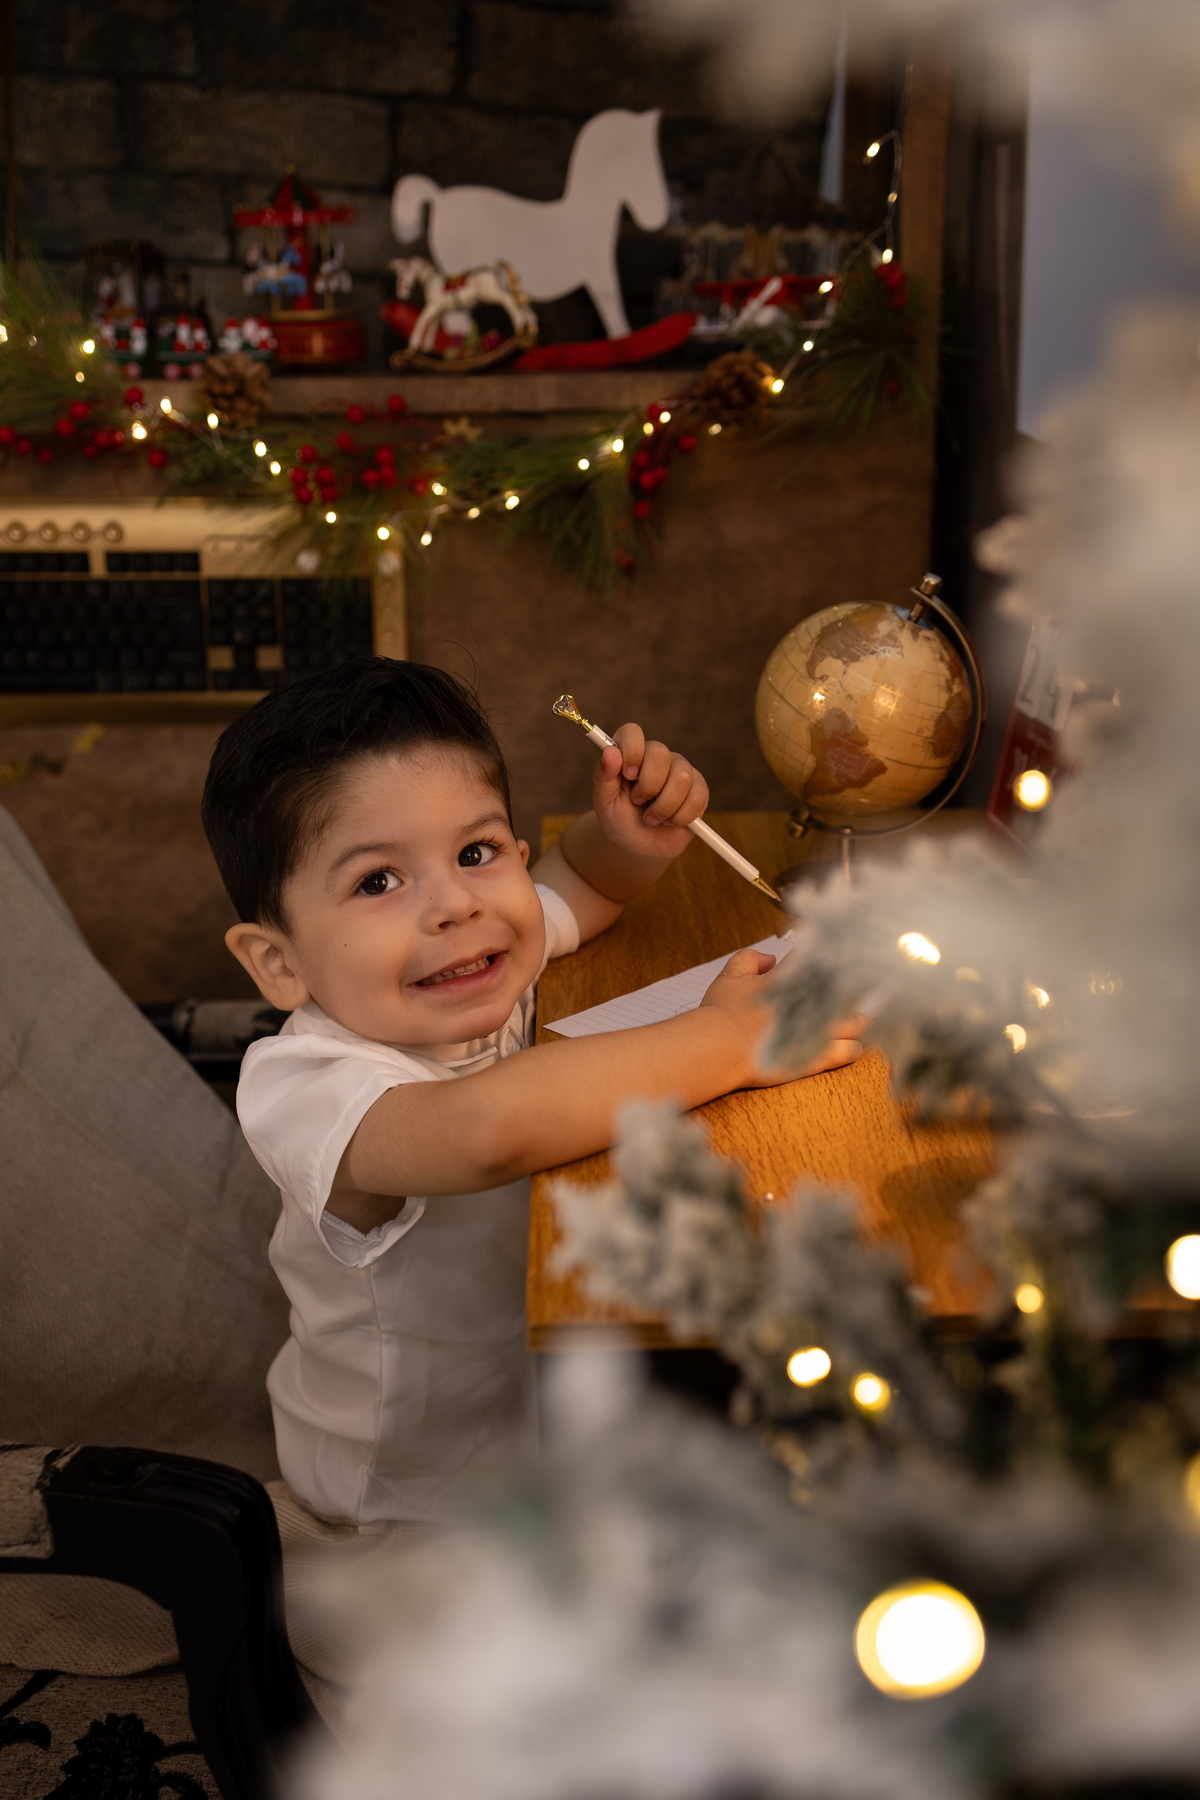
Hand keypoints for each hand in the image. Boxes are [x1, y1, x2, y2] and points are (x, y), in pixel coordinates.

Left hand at [592, 723, 708, 861]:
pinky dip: (681, 817)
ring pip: (682, 778)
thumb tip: (610, 751)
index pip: (632, 732)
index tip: (627, 775)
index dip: (632, 751)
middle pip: (660, 753)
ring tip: (652, 818)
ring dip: (664, 807)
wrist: (640, 846)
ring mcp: (680, 770)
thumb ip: (603, 777)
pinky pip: (697, 797)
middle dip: (648, 786)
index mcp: (630, 754)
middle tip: (638, 802)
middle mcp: (656, 757)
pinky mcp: (699, 789)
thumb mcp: (605, 803)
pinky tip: (670, 821)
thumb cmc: (620, 820)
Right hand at [699, 948, 866, 1088]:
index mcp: (791, 980)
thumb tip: (771, 958)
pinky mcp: (816, 1057)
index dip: (825, 959)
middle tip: (854, 993)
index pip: (818, 962)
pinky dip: (852, 1049)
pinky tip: (852, 1047)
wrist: (720, 1044)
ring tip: (859, 1022)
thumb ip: (749, 959)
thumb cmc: (722, 1012)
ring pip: (854, 1024)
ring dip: (858, 1022)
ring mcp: (816, 1029)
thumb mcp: (730, 975)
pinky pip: (848, 1052)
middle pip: (846, 993)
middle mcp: (809, 1002)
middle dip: (850, 993)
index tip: (831, 962)